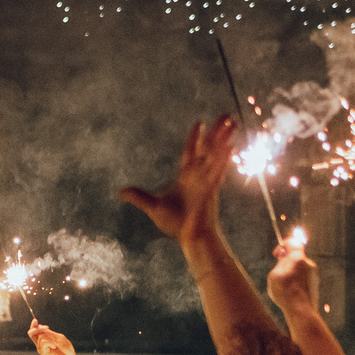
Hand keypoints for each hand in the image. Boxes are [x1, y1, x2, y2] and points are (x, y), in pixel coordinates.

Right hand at [27, 322, 82, 354]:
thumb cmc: (66, 349)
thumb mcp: (58, 337)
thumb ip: (48, 333)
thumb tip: (39, 327)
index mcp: (44, 339)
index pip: (34, 331)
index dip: (33, 325)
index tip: (35, 320)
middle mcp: (40, 344)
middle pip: (32, 332)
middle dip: (38, 328)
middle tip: (47, 328)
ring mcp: (41, 348)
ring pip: (40, 336)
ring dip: (50, 338)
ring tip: (56, 344)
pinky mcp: (43, 353)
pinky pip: (44, 342)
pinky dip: (51, 342)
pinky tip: (54, 347)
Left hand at [120, 116, 237, 247]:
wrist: (191, 238)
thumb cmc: (176, 224)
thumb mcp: (154, 207)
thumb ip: (139, 197)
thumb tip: (121, 191)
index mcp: (187, 178)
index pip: (190, 152)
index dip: (194, 138)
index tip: (199, 123)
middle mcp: (199, 176)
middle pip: (208, 149)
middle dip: (217, 132)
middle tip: (226, 116)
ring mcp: (207, 182)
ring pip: (216, 155)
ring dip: (224, 139)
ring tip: (232, 123)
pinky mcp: (211, 190)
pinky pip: (218, 171)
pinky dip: (223, 159)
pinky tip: (230, 146)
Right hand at [267, 243, 317, 313]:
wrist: (300, 309)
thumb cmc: (285, 292)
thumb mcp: (275, 274)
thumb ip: (280, 263)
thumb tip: (284, 256)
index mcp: (297, 258)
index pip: (293, 242)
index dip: (284, 245)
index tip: (277, 253)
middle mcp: (308, 263)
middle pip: (296, 256)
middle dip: (287, 260)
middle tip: (278, 270)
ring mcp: (313, 274)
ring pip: (300, 268)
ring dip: (291, 272)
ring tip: (283, 285)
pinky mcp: (315, 283)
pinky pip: (304, 277)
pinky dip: (297, 280)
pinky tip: (290, 291)